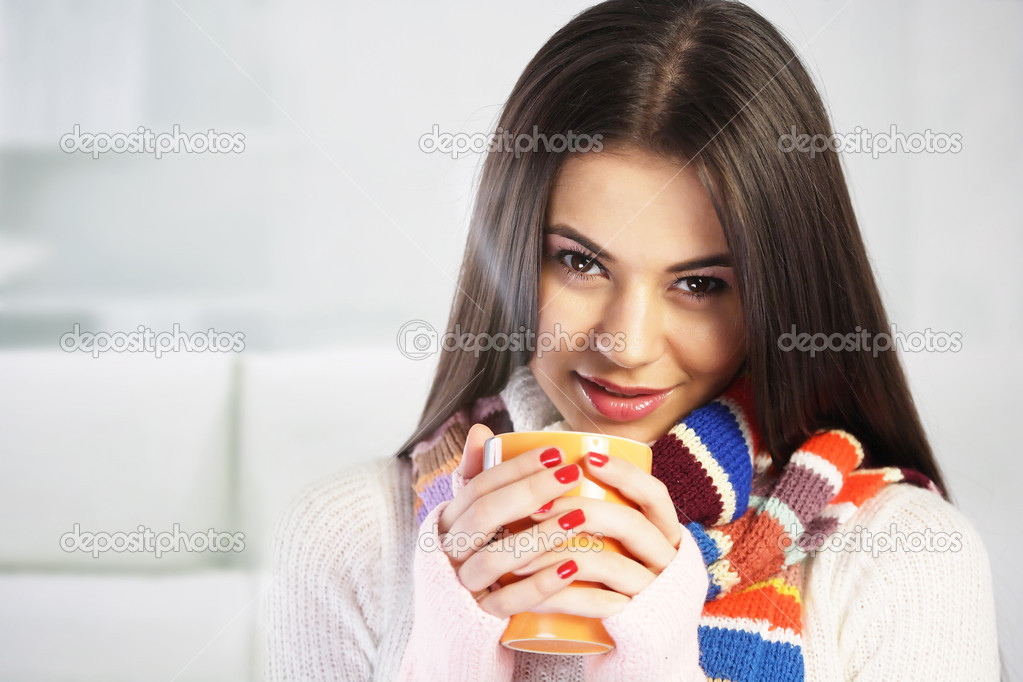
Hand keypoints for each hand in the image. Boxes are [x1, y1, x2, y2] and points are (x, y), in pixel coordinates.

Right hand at [437, 424, 594, 617]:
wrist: (457, 624)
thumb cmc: (477, 556)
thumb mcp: (474, 518)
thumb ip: (480, 477)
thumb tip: (481, 431)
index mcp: (449, 520)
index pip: (479, 486)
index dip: (517, 468)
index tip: (556, 452)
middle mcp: (450, 551)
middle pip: (484, 516)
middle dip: (530, 491)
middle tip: (572, 475)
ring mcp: (463, 586)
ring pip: (494, 559)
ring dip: (539, 536)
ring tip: (579, 518)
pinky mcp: (480, 619)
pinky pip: (507, 602)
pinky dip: (540, 585)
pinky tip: (571, 568)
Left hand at [505, 451, 683, 617]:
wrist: (642, 644)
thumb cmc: (619, 582)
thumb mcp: (619, 545)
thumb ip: (596, 509)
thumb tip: (552, 457)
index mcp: (664, 533)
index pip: (654, 495)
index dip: (625, 474)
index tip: (587, 458)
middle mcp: (666, 559)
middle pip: (630, 525)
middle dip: (581, 509)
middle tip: (536, 505)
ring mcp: (652, 592)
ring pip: (609, 564)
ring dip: (559, 552)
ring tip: (519, 550)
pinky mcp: (633, 623)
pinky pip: (596, 604)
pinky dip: (561, 593)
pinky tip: (532, 587)